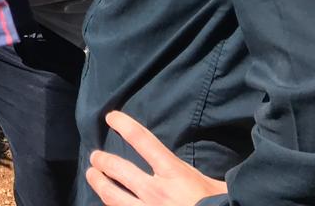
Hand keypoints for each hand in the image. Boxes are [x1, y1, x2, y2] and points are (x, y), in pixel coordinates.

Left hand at [86, 110, 226, 204]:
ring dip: (99, 184)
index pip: (142, 141)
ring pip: (112, 196)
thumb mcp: (213, 184)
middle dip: (103, 160)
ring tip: (92, 176)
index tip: (111, 117)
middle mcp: (155, 191)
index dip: (124, 125)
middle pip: (118, 168)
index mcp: (174, 173)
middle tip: (94, 157)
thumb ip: (192, 173)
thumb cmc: (222, 203)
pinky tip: (107, 204)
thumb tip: (189, 168)